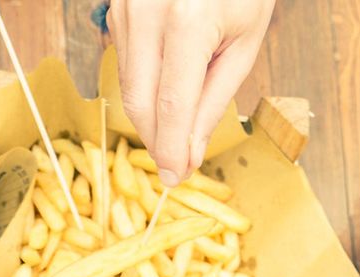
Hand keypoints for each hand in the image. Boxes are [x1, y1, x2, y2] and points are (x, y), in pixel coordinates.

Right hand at [108, 0, 273, 184]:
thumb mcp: (243, 44)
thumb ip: (213, 101)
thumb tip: (187, 153)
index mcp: (188, 20)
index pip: (171, 105)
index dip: (171, 148)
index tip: (175, 177)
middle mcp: (148, 12)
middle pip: (140, 101)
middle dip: (158, 139)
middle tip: (176, 164)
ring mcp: (125, 8)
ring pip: (127, 86)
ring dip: (151, 115)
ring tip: (178, 126)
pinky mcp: (115, 9)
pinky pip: (124, 63)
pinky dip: (145, 86)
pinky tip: (167, 86)